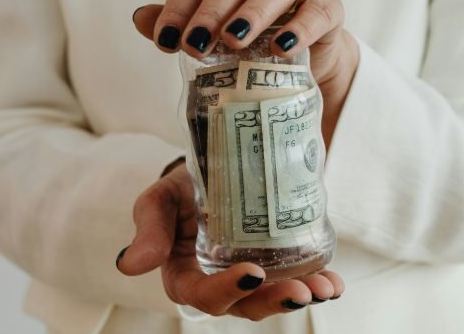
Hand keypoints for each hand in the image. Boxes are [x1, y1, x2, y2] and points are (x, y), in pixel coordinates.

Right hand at [116, 162, 344, 320]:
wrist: (218, 160)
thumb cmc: (184, 184)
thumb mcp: (162, 198)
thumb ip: (149, 226)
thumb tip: (129, 265)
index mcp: (186, 269)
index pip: (198, 293)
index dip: (222, 291)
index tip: (251, 274)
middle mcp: (221, 277)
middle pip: (244, 303)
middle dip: (272, 301)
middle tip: (299, 291)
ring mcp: (253, 268)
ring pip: (274, 294)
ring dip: (301, 295)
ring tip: (323, 289)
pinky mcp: (280, 257)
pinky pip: (299, 276)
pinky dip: (318, 283)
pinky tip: (334, 282)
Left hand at [133, 0, 358, 146]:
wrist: (302, 60)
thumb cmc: (252, 40)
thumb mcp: (213, 33)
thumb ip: (180, 23)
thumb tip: (139, 18)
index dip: (178, 6)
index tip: (165, 41)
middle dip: (209, 11)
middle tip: (194, 44)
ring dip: (250, 14)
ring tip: (232, 40)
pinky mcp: (327, 6)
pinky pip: (317, 10)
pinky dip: (300, 27)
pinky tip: (282, 47)